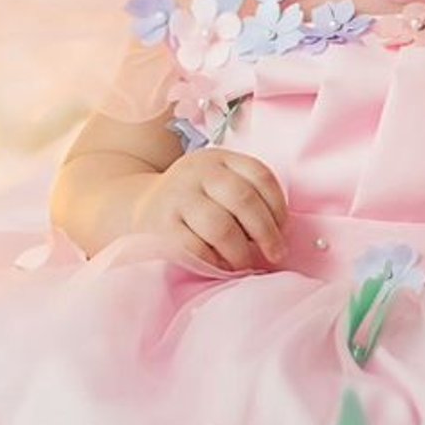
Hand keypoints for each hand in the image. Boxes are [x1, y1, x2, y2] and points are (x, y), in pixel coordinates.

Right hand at [134, 147, 288, 274]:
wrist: (141, 206)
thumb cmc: (195, 202)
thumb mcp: (219, 185)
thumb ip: (247, 197)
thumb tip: (280, 234)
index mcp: (220, 159)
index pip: (260, 175)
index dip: (278, 205)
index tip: (283, 228)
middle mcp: (198, 172)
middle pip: (243, 199)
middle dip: (266, 233)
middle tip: (275, 254)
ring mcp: (178, 197)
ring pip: (221, 227)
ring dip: (240, 252)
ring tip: (245, 264)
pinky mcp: (162, 226)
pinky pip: (196, 248)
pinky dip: (214, 262)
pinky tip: (220, 266)